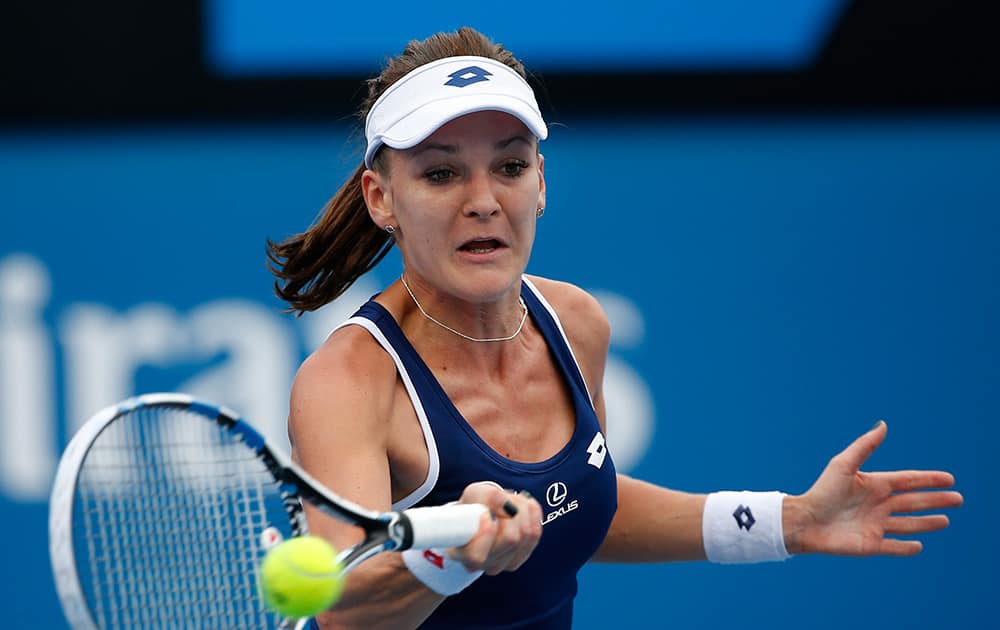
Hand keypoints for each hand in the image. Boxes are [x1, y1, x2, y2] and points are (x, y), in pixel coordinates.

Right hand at [450, 482, 542, 574]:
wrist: (482, 513)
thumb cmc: (473, 507)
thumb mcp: (473, 494)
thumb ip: (487, 497)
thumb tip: (507, 504)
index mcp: (462, 553)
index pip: (476, 556)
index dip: (486, 532)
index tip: (486, 513)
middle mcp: (483, 564)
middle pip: (510, 539)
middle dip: (509, 510)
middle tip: (501, 498)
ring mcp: (503, 564)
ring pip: (526, 535)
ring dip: (522, 510)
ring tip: (510, 500)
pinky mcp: (521, 557)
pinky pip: (535, 534)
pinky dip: (532, 514)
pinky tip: (523, 506)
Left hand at [785, 421, 962, 555]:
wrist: (804, 521)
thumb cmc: (822, 491)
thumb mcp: (844, 465)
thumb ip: (864, 446)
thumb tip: (883, 425)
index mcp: (874, 485)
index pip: (908, 481)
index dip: (928, 480)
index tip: (949, 479)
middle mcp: (877, 505)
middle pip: (913, 502)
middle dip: (936, 501)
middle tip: (958, 499)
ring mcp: (875, 525)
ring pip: (908, 524)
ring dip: (927, 523)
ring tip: (945, 521)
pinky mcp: (870, 545)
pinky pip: (893, 547)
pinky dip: (906, 548)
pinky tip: (919, 546)